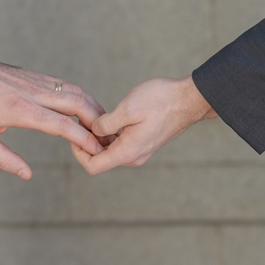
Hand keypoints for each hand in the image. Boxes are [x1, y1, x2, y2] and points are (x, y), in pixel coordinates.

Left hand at [0, 58, 105, 179]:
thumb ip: (3, 158)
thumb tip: (26, 174)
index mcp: (20, 110)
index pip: (61, 124)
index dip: (83, 138)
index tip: (97, 150)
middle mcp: (34, 93)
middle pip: (77, 103)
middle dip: (97, 122)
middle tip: (108, 139)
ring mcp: (38, 82)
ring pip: (76, 92)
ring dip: (93, 109)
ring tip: (103, 128)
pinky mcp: (39, 77)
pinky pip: (67, 86)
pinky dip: (83, 98)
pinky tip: (88, 112)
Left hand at [71, 76, 216, 174]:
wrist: (189, 98)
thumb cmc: (161, 101)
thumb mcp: (127, 109)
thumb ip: (105, 124)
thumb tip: (93, 131)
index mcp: (127, 152)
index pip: (92, 166)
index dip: (77, 151)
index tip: (75, 131)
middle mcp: (132, 156)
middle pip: (98, 158)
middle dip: (87, 141)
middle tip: (83, 118)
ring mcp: (138, 150)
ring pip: (108, 150)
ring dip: (98, 136)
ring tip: (95, 115)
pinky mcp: (142, 142)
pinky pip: (118, 143)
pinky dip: (109, 133)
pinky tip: (108, 116)